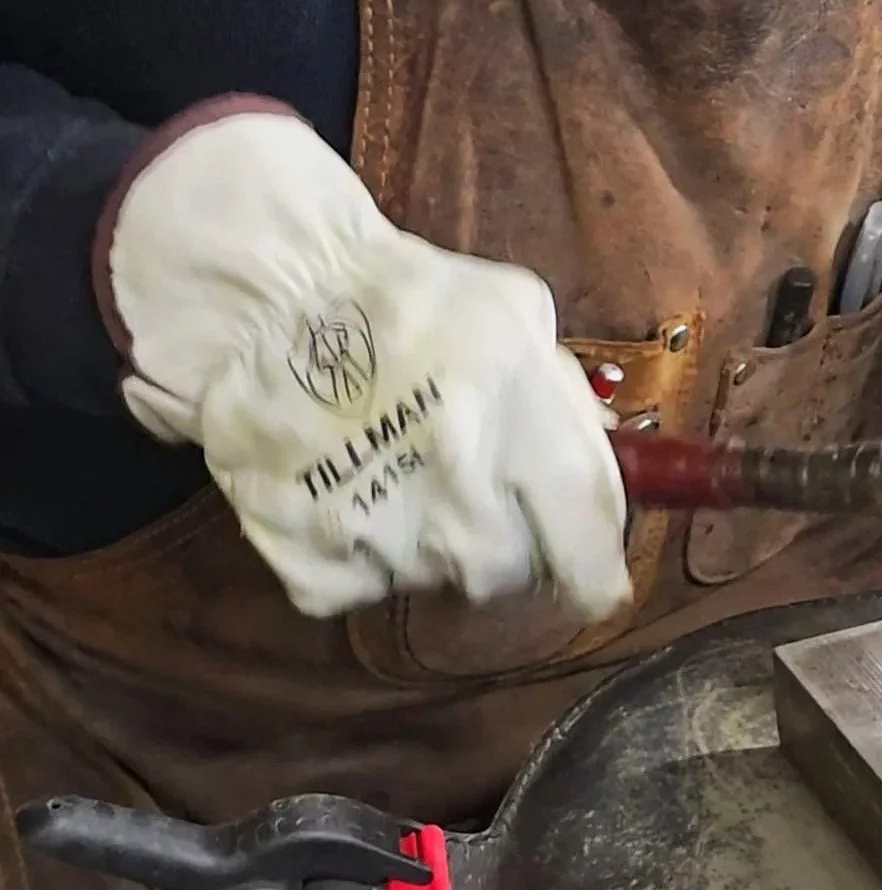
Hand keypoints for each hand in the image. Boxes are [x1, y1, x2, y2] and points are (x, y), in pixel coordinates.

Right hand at [96, 100, 630, 620]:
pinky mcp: (314, 568)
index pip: (587, 542)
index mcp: (519, 425)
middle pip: (513, 571)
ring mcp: (383, 539)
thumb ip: (568, 396)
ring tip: (405, 468)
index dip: (600, 570)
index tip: (599, 576)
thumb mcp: (518, 315)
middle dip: (512, 539)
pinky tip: (350, 488)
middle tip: (479, 482)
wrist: (270, 306)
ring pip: (440, 580)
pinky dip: (364, 555)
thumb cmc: (407, 300)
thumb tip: (603, 457)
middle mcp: (456, 496)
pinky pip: (365, 590)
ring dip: (437, 544)